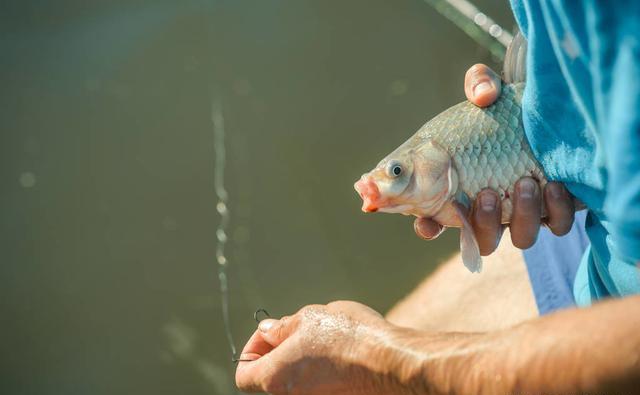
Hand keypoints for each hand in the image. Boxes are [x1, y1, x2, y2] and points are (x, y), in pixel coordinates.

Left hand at [235, 301, 407, 394]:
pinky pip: (315, 383)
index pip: (243, 373)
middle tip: (299, 329)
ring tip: (324, 337)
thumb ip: (280, 328)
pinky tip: (339, 351)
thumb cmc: (351, 338)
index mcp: (274, 378)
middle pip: (269, 376)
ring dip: (301, 357)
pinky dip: (320, 368)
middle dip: (279, 349)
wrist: (392, 363)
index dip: (252, 347)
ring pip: (294, 378)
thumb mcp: (309, 318)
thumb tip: (267, 331)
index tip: (271, 332)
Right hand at [414, 64, 575, 254]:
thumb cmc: (510, 105)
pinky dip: (554, 211)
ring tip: (524, 181)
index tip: (427, 223)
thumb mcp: (490, 88)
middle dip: (483, 223)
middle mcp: (493, 209)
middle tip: (487, 193)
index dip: (428, 228)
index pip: (435, 221)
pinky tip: (553, 183)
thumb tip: (484, 97)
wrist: (554, 112)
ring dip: (520, 216)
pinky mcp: (557, 208)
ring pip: (521, 238)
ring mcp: (525, 212)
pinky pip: (555, 225)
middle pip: (482, 239)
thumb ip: (479, 83)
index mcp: (461, 188)